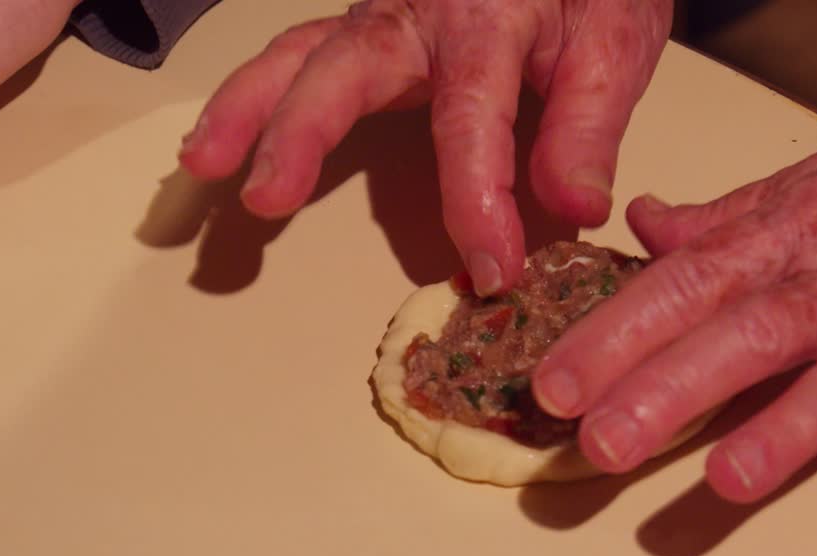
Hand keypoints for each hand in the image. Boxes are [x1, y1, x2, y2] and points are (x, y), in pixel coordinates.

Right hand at [178, 0, 671, 295]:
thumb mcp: (612, 45)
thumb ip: (588, 127)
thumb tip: (573, 209)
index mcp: (487, 17)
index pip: (471, 119)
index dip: (477, 199)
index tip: (492, 269)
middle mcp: (417, 12)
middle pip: (343, 68)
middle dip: (299, 135)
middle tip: (264, 200)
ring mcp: (381, 17)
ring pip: (297, 57)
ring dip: (246, 112)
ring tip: (204, 167)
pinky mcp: (366, 32)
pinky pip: (299, 59)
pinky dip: (255, 100)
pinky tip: (220, 144)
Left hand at [531, 91, 816, 555]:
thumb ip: (732, 214)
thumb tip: (645, 224)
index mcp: (800, 230)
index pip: (692, 280)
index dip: (619, 331)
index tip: (553, 383)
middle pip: (752, 331)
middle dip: (671, 385)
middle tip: (599, 442)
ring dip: (788, 432)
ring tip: (724, 481)